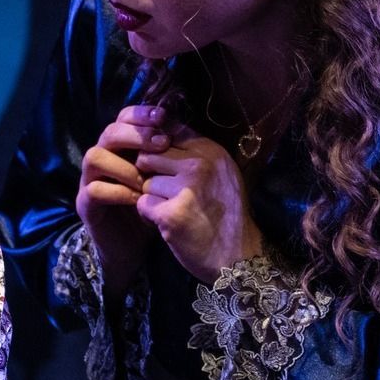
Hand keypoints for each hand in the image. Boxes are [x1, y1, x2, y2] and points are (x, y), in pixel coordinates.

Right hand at [77, 105, 160, 299]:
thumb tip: (185, 127)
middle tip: (160, 143)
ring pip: (95, 157)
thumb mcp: (165, 178)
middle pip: (108, 132)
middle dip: (135, 134)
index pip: (124, 118)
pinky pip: (94, 189)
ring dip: (124, 166)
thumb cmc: (153, 207)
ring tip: (147, 179)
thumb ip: (169, 154)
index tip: (164, 118)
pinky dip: (118, 191)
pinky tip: (138, 199)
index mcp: (121, 148)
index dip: (141, 114)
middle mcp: (102, 159)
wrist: (134, 247)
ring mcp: (90, 181)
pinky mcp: (85, 204)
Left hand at [133, 119, 263, 281]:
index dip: (157, 149)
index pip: (168, 131)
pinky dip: (149, 216)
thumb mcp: (219, 173)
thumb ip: (193, 152)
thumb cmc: (224, 213)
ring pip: (144, 182)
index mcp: (212, 150)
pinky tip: (168, 223)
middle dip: (151, 175)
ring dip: (151, 198)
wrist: (237, 255)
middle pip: (148, 156)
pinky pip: (142, 204)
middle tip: (169, 194)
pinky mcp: (172, 213)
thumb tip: (160, 123)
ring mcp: (187, 188)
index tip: (163, 166)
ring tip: (173, 209)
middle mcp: (201, 164)